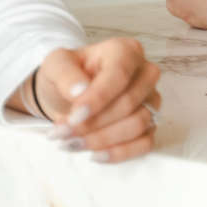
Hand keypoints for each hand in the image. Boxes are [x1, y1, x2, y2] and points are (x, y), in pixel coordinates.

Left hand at [27, 38, 161, 162]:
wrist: (68, 95)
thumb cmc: (67, 76)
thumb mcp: (56, 65)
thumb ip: (65, 74)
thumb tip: (80, 91)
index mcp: (126, 51)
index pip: (119, 75)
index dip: (98, 98)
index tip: (74, 116)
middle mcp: (145, 73)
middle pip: (129, 104)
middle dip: (93, 124)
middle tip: (61, 133)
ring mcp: (151, 99)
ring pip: (138, 125)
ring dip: (101, 140)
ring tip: (71, 143)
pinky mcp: (150, 123)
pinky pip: (145, 143)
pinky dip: (119, 153)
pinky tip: (95, 155)